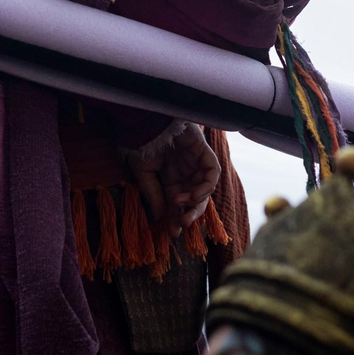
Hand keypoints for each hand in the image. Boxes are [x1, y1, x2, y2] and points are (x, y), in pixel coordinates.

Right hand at [126, 122, 220, 236]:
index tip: (174, 233)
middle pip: (196, 199)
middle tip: (183, 223)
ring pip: (205, 189)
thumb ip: (154, 195)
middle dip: (191, 213)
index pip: (178, 203)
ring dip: (195, 200)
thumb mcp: (144, 174)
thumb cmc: (142, 144)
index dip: (176, 218)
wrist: (147, 122)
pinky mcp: (204, 152)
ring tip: (181, 203)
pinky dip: (206, 186)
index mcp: (171, 178)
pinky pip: (211, 172)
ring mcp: (196, 163)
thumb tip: (160, 218)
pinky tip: (194, 193)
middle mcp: (186, 172)